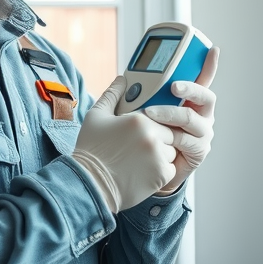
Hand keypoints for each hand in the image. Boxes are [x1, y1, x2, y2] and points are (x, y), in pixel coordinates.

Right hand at [72, 76, 177, 212]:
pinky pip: (172, 168)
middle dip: (159, 138)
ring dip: (162, 154)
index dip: (152, 123)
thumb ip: (112, 94)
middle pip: (169, 132)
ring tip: (141, 159)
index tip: (142, 131)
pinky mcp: (161, 175)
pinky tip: (143, 171)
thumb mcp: (96, 116)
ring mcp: (158, 156)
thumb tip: (122, 79)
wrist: (89, 184)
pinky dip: (161, 170)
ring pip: (173, 150)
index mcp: (139, 119)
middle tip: (140, 146)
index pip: (160, 115)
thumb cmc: (91, 150)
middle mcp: (152, 136)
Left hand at [143, 46, 218, 193]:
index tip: (212, 49)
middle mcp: (201, 115)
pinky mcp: (198, 152)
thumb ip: (134, 96)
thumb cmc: (143, 138)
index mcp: (189, 101)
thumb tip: (123, 78)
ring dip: (171, 113)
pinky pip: (187, 140)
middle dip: (190, 88)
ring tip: (150, 113)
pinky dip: (171, 137)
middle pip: (206, 95)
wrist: (144, 171)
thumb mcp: (137, 112)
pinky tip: (159, 137)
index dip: (209, 64)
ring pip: (193, 118)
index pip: (202, 79)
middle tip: (173, 85)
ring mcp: (202, 133)